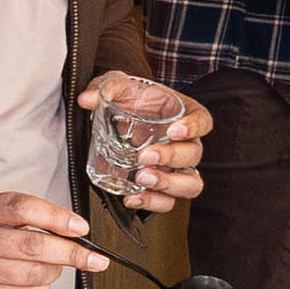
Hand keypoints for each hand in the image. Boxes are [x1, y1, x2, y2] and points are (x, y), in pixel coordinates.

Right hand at [0, 188, 105, 288]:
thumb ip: (27, 213)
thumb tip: (71, 227)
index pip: (24, 209)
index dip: (57, 218)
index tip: (80, 227)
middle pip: (34, 245)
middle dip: (71, 252)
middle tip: (93, 258)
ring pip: (33, 273)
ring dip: (55, 271)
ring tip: (56, 266)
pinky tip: (41, 282)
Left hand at [81, 72, 208, 215]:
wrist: (120, 115)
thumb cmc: (130, 98)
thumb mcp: (118, 86)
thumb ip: (106, 88)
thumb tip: (86, 100)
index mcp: (184, 114)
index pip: (203, 121)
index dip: (194, 127)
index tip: (175, 131)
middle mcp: (185, 143)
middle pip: (193, 154)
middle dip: (170, 158)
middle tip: (144, 157)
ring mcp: (175, 167)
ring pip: (190, 184)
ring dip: (169, 185)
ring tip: (142, 179)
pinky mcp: (160, 186)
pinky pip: (167, 201)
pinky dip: (153, 203)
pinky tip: (133, 198)